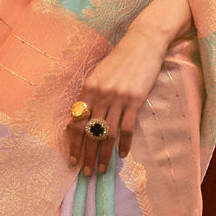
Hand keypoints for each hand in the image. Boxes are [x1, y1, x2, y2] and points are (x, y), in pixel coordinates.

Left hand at [67, 0, 192, 175]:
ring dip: (103, 155)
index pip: (76, 123)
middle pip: (90, 132)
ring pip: (107, 134)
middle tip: (85, 173)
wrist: (143, 42)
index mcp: (87, 89)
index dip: (73, 145)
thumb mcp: (98, 75)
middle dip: (86, 155)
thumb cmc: (120, 60)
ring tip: (101, 169)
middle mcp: (100, 95)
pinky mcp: (134, 100)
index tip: (72, 161)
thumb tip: (80, 121)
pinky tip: (122, 155)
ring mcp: (117, 98)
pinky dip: (124, 144)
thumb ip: (89, 97)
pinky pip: (127, 128)